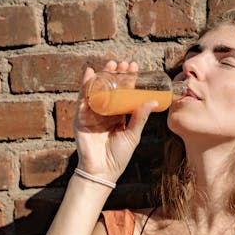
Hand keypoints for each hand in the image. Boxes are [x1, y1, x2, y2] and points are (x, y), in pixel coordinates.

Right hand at [72, 61, 158, 180]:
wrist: (102, 170)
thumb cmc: (118, 156)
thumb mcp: (132, 134)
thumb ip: (140, 117)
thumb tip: (153, 101)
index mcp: (117, 116)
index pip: (123, 93)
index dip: (128, 80)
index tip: (134, 68)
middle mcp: (104, 112)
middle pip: (109, 88)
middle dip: (116, 74)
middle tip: (123, 63)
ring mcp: (91, 114)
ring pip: (97, 90)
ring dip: (103, 75)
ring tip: (111, 64)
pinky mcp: (80, 117)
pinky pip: (82, 98)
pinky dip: (85, 84)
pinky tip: (90, 73)